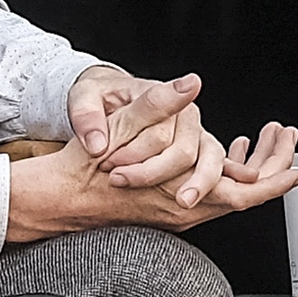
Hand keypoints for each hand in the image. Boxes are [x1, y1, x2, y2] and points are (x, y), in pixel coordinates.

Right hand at [7, 118, 297, 239]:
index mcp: (179, 193)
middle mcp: (183, 210)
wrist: (55, 198)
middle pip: (244, 196)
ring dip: (251, 167)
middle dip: (272, 167)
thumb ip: (156, 105)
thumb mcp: (119, 127)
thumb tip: (189, 84)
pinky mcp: (167, 206)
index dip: (275, 180)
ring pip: (228, 193)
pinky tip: (229, 148)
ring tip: (265, 137)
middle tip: (288, 140)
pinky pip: (210, 192)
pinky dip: (226, 170)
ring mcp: (176, 211)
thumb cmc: (83, 166)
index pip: (243, 193)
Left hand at [70, 67, 220, 196]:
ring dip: (197, 184)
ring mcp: (197, 136)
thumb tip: (98, 145)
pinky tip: (190, 201)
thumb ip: (86, 117)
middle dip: (151, 172)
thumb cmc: (100, 99)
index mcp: (160, 94)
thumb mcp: (83, 98)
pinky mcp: (200, 155)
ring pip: (208, 162)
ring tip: (182, 202)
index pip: (159, 127)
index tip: (109, 161)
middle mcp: (185, 115)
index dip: (135, 151)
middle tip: (116, 179)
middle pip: (183, 151)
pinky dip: (206, 187)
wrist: (112, 104)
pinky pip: (214, 172)